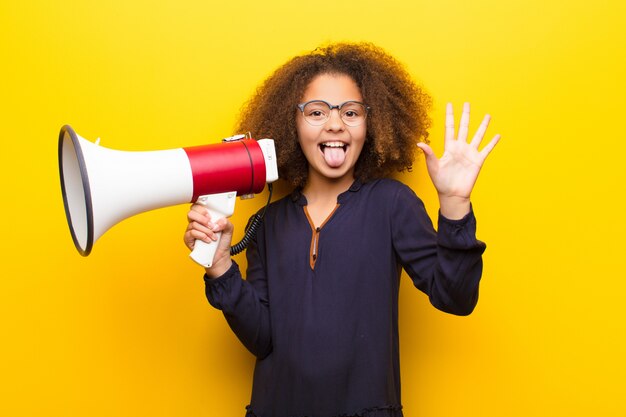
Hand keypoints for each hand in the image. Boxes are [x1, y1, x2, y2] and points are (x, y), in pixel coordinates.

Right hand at [184, 204, 232, 276]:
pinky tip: (207, 240)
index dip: (202, 209)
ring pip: (193, 224)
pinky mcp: (188, 240)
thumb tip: (217, 222)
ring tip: (213, 237)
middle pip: (191, 213)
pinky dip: (201, 236)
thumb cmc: (222, 243)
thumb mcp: (229, 230)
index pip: (197, 207)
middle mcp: (196, 223)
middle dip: (202, 218)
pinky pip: (191, 233)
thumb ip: (226, 222)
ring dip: (206, 231)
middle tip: (211, 225)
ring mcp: (191, 231)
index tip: (210, 215)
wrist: (220, 257)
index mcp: (204, 218)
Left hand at [417, 102, 499, 218]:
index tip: (450, 104)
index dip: (450, 116)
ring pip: (478, 136)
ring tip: (487, 115)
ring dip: (483, 126)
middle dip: (465, 115)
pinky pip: (487, 149)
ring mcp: (470, 153)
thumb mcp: (433, 167)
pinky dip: (492, 142)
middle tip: (467, 103)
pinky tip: (498, 135)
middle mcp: (460, 148)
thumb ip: (428, 154)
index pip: (449, 128)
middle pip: (464, 127)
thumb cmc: (440, 182)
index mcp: (448, 147)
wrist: (452, 194)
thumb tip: (419, 143)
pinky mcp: (478, 161)